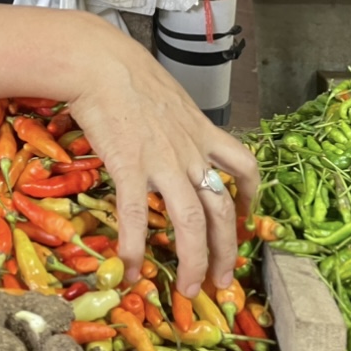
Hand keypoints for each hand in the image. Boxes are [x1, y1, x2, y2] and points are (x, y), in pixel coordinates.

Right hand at [66, 38, 258, 296]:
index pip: (244, 166)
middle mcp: (190, 152)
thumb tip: (164, 130)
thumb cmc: (126, 71)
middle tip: (221, 280)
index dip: (250, 196)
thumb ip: (173, 120)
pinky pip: (138, 214)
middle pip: (221, 209)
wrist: (100, 62)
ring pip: (191, 221)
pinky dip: (136, 245)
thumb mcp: (167, 94)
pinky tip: (130, 266)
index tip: (245, 217)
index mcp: (201, 132)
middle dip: (226, 251)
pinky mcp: (130, 166)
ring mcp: (163, 161)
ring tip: (187, 287)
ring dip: (193, 261)